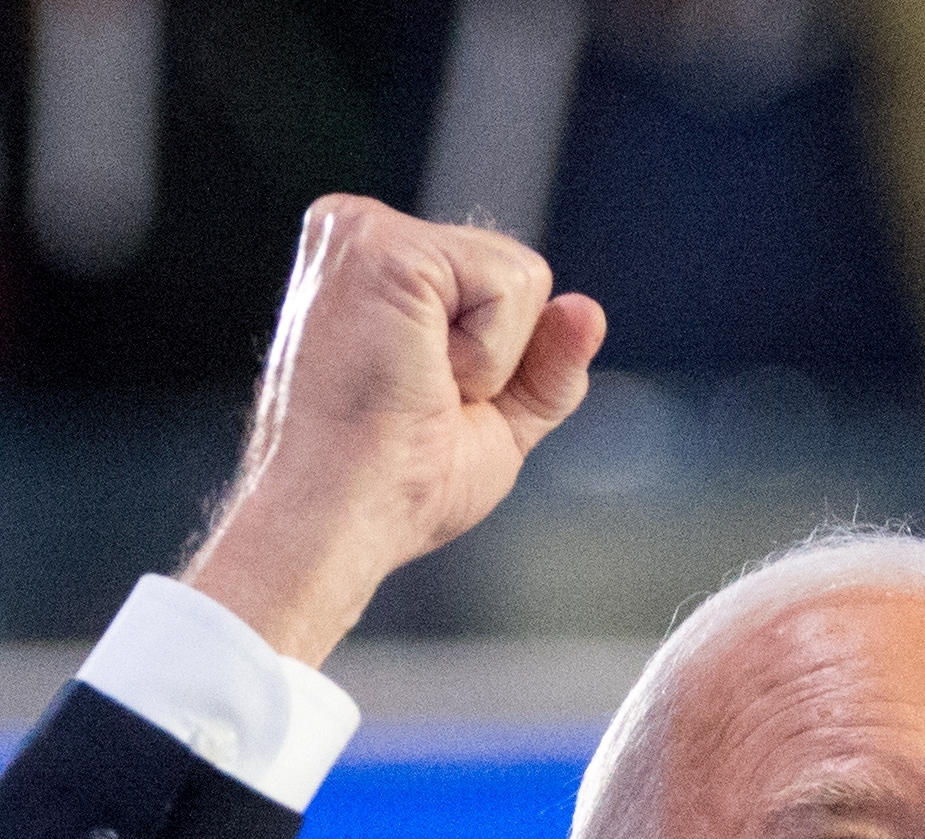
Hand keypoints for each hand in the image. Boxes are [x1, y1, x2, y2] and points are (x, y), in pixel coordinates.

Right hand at [181, 197, 603, 666]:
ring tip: (412, 389)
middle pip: (515, 269)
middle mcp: (359, 231)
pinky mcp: (384, 246)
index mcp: (372, 264)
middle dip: (496, 357)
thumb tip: (588, 310)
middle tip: (416, 402)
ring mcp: (365, 231)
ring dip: (489, 361)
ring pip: (521, 275)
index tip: (420, 400)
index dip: (492, 360)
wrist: (336, 521)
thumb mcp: (494, 421)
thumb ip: (544, 366)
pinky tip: (417, 376)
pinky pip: (510, 286)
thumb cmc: (393, 486)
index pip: (494, 282)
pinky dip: (486, 356)